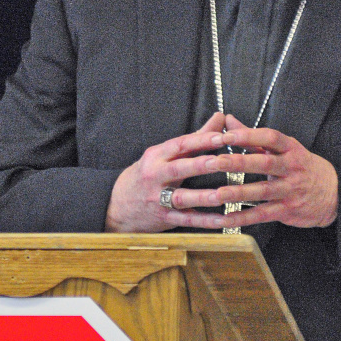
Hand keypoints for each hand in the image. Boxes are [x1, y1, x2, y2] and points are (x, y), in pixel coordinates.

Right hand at [104, 112, 232, 232]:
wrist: (118, 206)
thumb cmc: (147, 175)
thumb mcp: (163, 154)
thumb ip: (195, 138)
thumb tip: (220, 118)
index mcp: (156, 156)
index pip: (180, 144)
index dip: (202, 140)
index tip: (223, 136)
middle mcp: (155, 176)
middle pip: (179, 169)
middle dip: (200, 165)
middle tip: (222, 161)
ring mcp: (158, 198)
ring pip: (181, 197)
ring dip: (203, 197)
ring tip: (223, 195)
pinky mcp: (164, 218)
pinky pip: (186, 220)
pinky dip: (204, 221)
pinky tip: (223, 221)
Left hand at [204, 114, 337, 228]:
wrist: (334, 193)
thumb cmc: (301, 166)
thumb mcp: (283, 148)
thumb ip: (253, 137)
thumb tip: (228, 120)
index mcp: (290, 148)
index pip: (270, 138)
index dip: (248, 136)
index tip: (226, 136)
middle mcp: (292, 167)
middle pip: (265, 163)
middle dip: (239, 163)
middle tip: (216, 162)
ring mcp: (291, 190)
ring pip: (263, 190)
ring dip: (239, 193)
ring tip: (218, 194)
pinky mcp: (288, 210)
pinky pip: (263, 214)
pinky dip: (245, 217)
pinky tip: (227, 218)